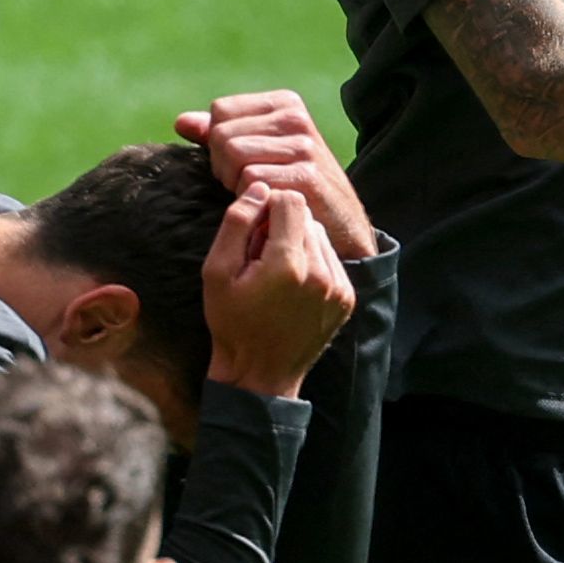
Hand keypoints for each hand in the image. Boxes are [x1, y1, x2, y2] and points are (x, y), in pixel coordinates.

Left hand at [177, 90, 379, 260]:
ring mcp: (304, 147)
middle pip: (223, 135)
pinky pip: (252, 181)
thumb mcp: (260, 150)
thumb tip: (181, 122)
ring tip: (257, 194)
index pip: (220, 110)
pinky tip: (268, 205)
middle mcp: (296, 119)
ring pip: (234, 156)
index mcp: (285, 103)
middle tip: (246, 185)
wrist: (339, 221)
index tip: (240, 163)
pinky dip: (252, 198)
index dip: (218, 141)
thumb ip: (219, 134)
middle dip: (223, 166)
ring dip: (236, 184)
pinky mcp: (306, 178)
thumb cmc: (291, 183)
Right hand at [201, 186, 355, 399]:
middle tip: (261, 257)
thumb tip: (260, 187)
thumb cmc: (231, 322)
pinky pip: (332, 260)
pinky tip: (294, 286)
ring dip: (300, 243)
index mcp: (288, 264)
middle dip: (283, 227)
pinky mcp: (347, 298)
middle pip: (306, 217)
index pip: (290, 201)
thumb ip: (237, 223)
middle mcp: (321, 272)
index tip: (252, 233)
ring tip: (278, 273)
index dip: (267, 209)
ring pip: (321, 236)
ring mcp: (338, 287)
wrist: (260, 375)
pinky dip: (314, 263)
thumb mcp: (216, 272)